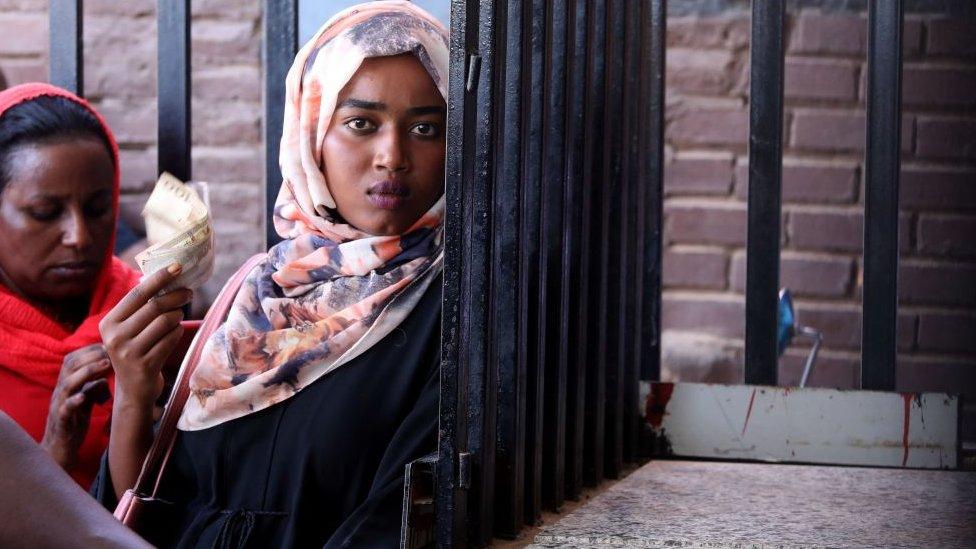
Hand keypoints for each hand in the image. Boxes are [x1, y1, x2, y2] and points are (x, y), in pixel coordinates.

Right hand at [41, 344, 111, 470]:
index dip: (89, 350)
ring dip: (86, 373)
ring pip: (67, 384)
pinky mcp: (61, 421)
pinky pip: (64, 409)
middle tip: (110, 352)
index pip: (73, 359)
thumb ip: (93, 386)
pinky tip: (83, 396)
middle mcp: (60, 391)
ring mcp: (59, 405)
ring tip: (104, 366)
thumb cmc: (74, 421)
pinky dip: (73, 401)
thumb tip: (106, 374)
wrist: (60, 448)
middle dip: (90, 356)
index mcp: (67, 384)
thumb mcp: (86, 400)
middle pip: (69, 366)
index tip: (108, 345)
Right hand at [99, 263, 191, 408]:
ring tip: (177, 317)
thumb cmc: (136, 350)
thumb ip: (140, 307)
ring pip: (166, 321)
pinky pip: (171, 338)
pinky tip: (175, 333)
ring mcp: (129, 352)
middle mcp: (115, 337)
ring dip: (178, 316)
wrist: (133, 390)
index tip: (177, 266)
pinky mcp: (145, 364)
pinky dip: (178, 332)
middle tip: (188, 292)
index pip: (137, 294)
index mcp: (109, 323)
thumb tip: (166, 275)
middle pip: (155, 306)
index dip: (158, 278)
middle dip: (176, 295)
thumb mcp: (129, 330)